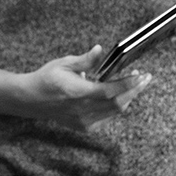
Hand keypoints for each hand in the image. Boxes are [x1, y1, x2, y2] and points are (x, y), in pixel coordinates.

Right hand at [15, 46, 152, 130]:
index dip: (128, 84)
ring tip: (133, 85)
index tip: (141, 76)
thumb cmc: (46, 79)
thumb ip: (85, 60)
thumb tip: (99, 50)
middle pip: (118, 103)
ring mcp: (84, 120)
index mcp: (77, 92)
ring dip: (127, 98)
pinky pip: (107, 117)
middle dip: (134, 90)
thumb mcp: (64, 64)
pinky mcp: (84, 126)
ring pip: (115, 111)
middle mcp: (82, 109)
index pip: (109, 90)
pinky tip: (117, 96)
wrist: (31, 99)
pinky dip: (115, 107)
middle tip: (144, 79)